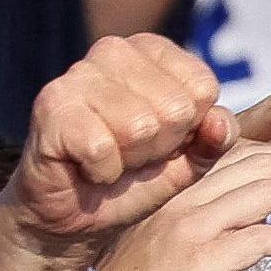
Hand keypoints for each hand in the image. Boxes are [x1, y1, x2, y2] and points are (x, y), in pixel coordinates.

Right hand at [0, 36, 232, 270]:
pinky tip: (86, 170)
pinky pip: (101, 147)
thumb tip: (219, 123)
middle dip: (159, 148)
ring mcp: (78, 75)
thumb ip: (214, 139)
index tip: (160, 142)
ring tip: (109, 162)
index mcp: (151, 51)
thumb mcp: (186, 161)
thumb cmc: (132, 181)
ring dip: (129, 162)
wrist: (76, 220)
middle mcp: (113, 51)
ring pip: (139, 126)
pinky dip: (101, 172)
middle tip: (130, 158)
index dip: (188, 131)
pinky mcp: (51, 107)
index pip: (202, 88)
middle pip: (175, 108)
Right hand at [98, 141, 270, 270]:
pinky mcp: (202, 260)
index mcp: (176, 190)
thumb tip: (255, 232)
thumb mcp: (172, 252)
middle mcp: (184, 197)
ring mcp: (192, 226)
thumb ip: (208, 231)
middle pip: (260, 163)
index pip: (239, 151)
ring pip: (266, 190)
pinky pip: (261, 237)